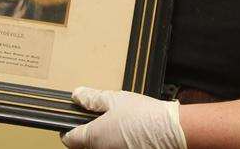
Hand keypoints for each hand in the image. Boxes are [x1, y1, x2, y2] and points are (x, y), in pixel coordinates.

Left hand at [61, 87, 185, 148]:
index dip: (67, 129)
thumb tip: (77, 95)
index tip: (71, 122)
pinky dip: (115, 142)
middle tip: (96, 119)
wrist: (171, 131)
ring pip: (99, 148)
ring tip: (115, 124)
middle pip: (83, 147)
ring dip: (101, 139)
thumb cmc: (145, 115)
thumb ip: (93, 98)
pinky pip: (113, 148)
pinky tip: (126, 132)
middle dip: (85, 134)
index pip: (69, 139)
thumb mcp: (115, 99)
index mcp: (93, 137)